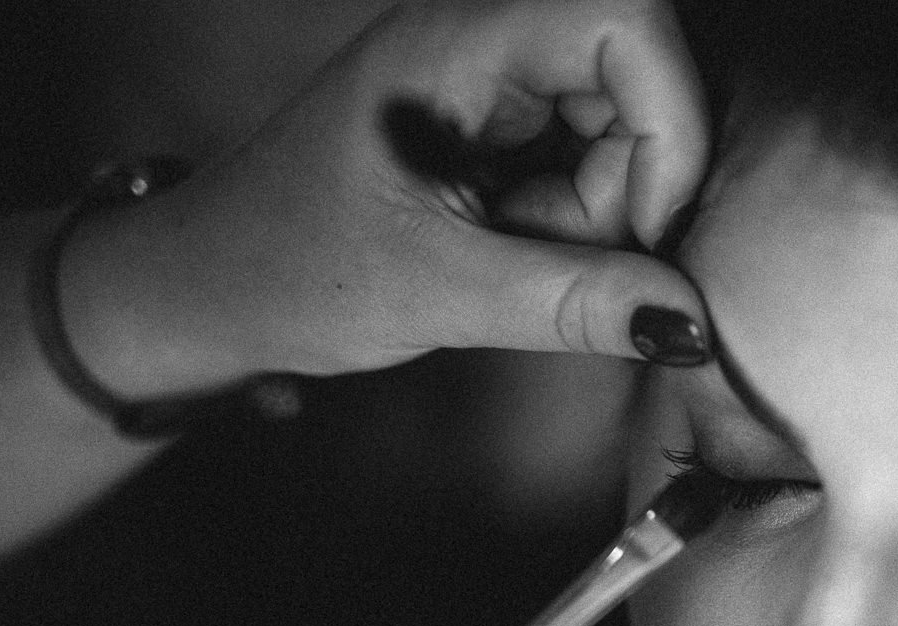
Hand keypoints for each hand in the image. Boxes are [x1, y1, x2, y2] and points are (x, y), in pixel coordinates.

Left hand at [64, 0, 711, 396]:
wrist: (211, 285)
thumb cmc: (290, 269)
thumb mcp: (438, 293)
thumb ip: (572, 302)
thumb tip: (686, 323)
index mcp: (454, 36)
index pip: (625, 18)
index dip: (667, 122)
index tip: (643, 228)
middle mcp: (480, 33)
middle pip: (636, 71)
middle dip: (627, 180)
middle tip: (555, 250)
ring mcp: (489, 71)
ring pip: (620, 119)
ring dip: (598, 204)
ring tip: (513, 248)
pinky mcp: (494, 114)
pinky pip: (586, 149)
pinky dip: (574, 211)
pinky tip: (512, 241)